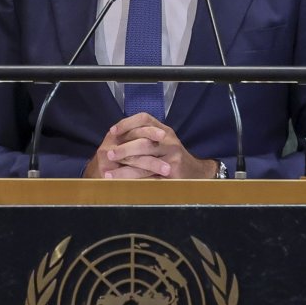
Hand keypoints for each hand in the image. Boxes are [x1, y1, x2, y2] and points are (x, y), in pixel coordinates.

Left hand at [83, 112, 216, 179]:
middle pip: (143, 142)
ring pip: (145, 162)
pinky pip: (151, 178)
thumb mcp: (162, 141)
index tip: (113, 131)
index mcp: (164, 130)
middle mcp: (169, 141)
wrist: (196, 173)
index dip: (127, 123)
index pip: (144, 119)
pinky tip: (124, 185)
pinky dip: (135, 182)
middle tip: (109, 155)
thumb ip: (143, 136)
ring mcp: (173, 157)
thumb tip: (115, 135)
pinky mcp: (173, 173)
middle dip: (124, 149)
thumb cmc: (172, 156)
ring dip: (124, 170)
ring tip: (109, 175)